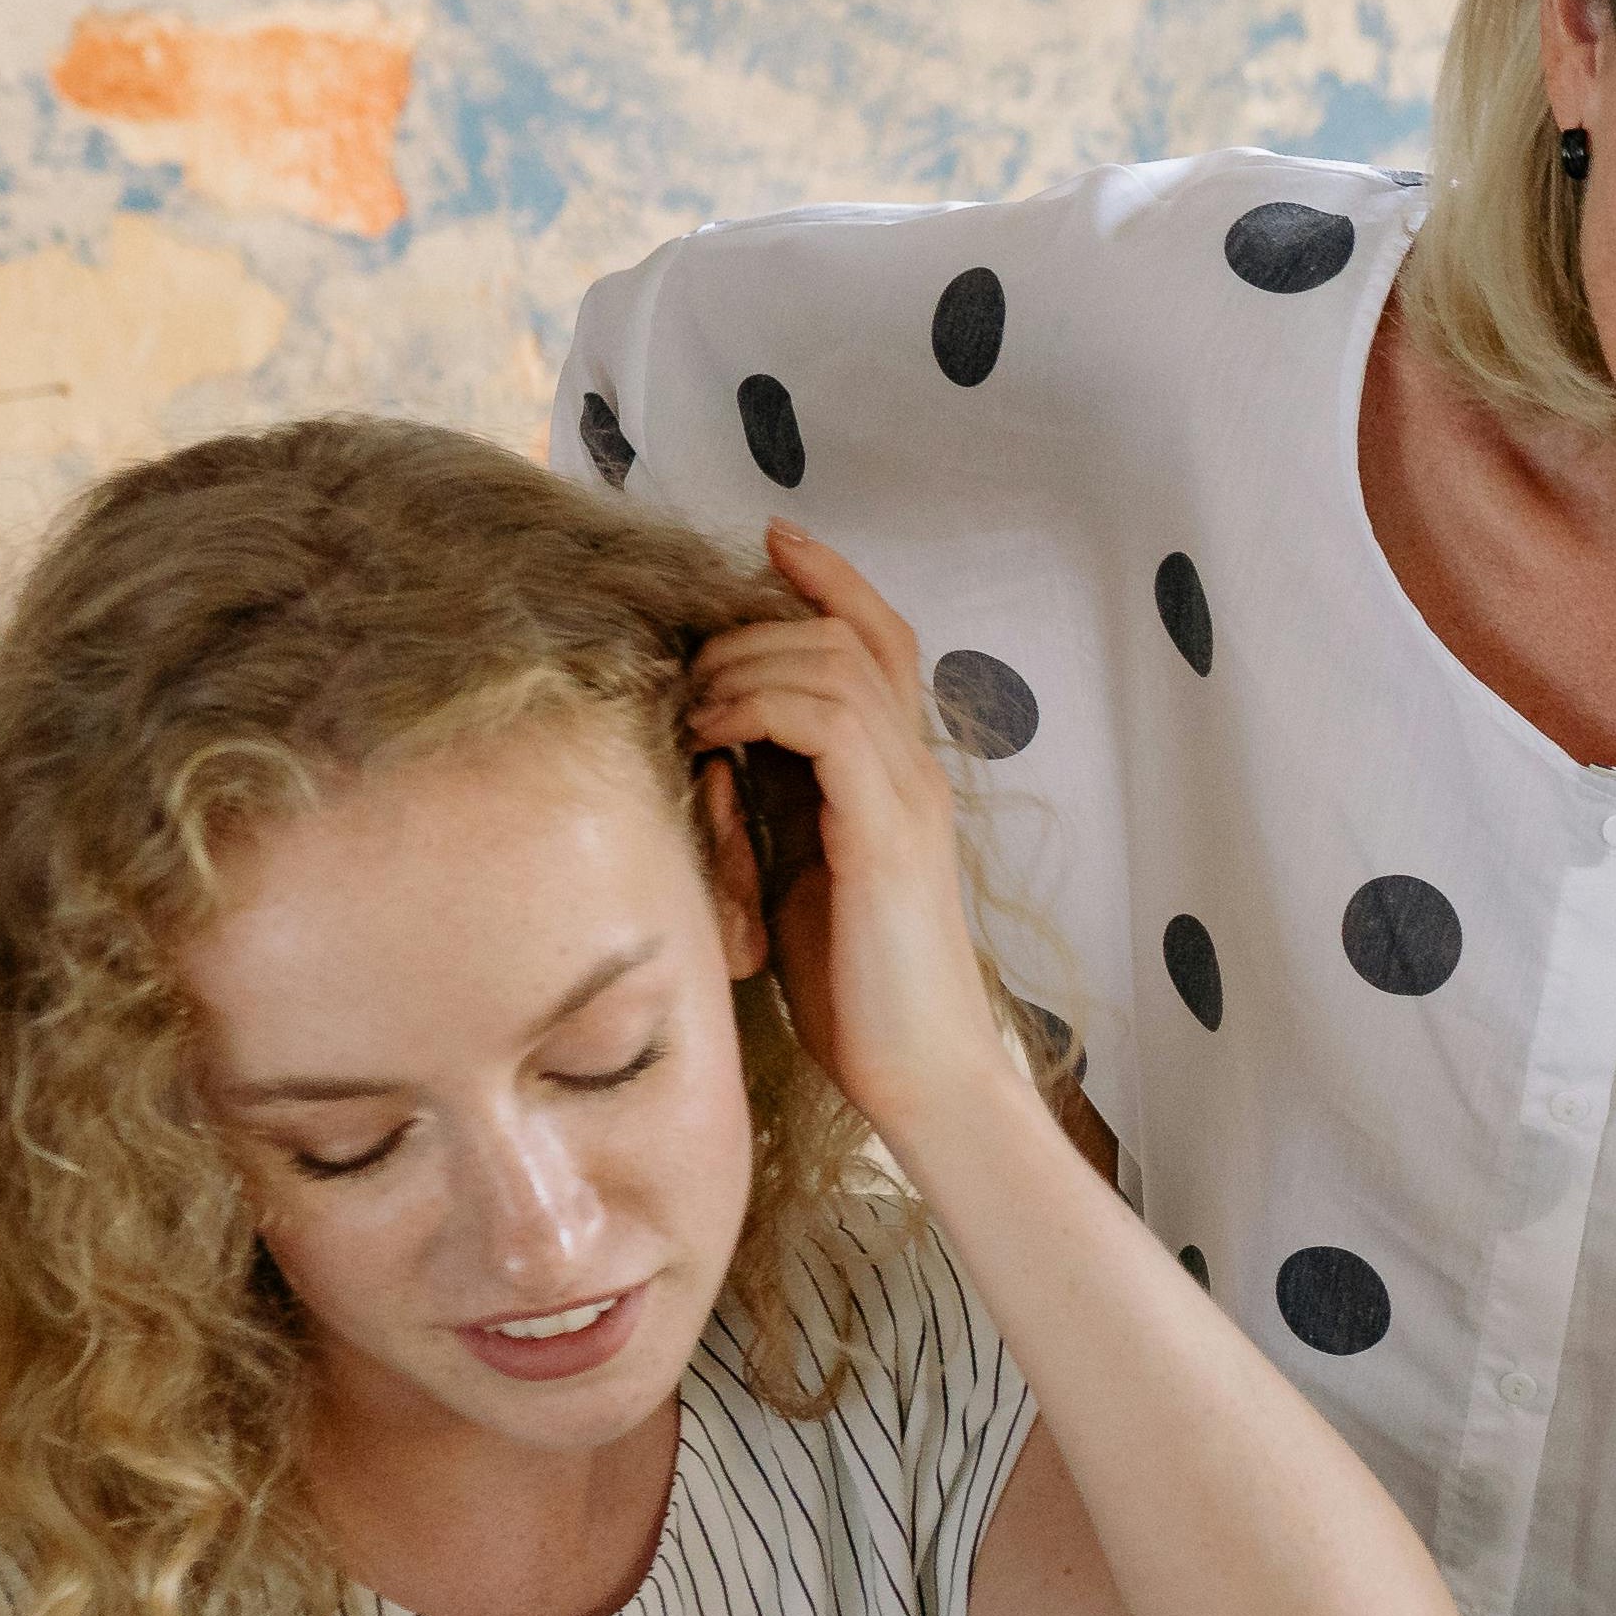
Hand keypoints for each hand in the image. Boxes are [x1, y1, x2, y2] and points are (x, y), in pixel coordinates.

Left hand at [686, 524, 1012, 1146]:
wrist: (923, 1076)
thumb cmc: (857, 997)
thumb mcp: (794, 879)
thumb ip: (770, 809)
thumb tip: (709, 752)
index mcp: (899, 779)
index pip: (880, 642)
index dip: (832, 579)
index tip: (772, 538)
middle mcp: (917, 772)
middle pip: (856, 636)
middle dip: (762, 623)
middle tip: (692, 663)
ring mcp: (909, 797)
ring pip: (839, 663)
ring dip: (750, 665)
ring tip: (695, 708)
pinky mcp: (887, 832)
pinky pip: (832, 721)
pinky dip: (764, 707)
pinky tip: (715, 740)